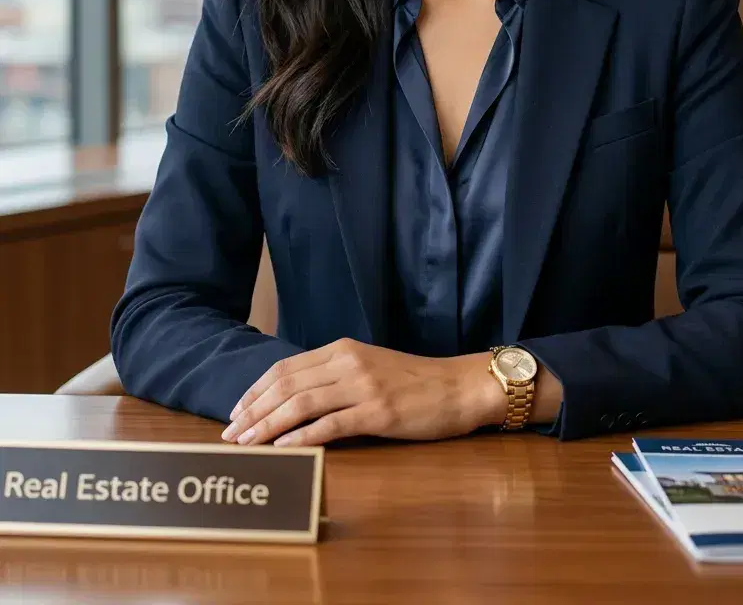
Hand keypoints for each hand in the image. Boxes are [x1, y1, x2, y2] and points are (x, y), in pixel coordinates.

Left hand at [220, 339, 507, 447]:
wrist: (457, 387)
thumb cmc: (413, 382)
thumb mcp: (368, 368)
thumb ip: (334, 377)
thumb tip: (293, 399)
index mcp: (342, 350)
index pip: (286, 368)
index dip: (256, 390)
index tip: (236, 412)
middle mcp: (348, 363)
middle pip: (287, 385)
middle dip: (253, 410)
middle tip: (230, 434)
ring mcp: (363, 386)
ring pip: (302, 404)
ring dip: (268, 425)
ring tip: (248, 444)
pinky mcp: (378, 412)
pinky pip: (331, 424)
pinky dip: (302, 436)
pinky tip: (284, 448)